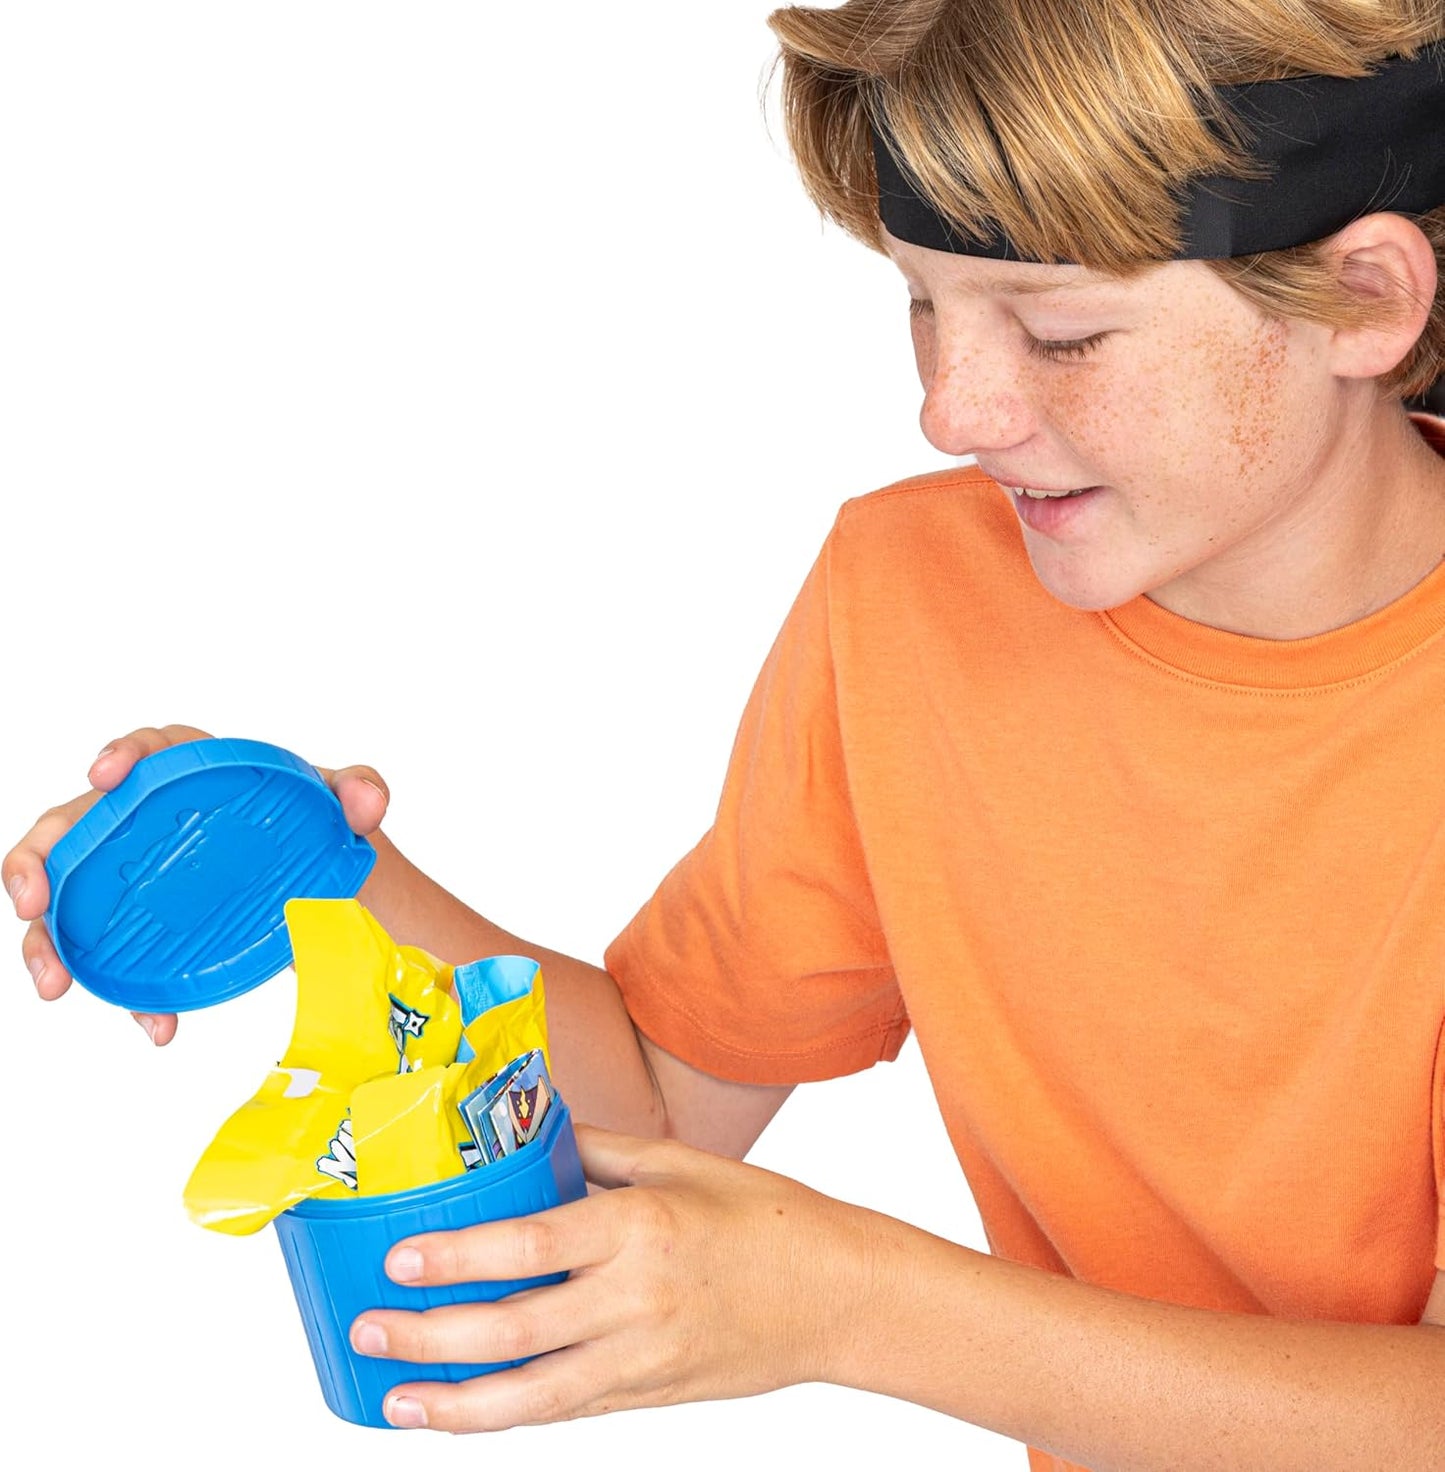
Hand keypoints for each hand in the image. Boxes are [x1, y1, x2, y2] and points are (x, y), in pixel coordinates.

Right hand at [4, 723, 390, 1043]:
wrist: (333, 888)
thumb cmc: (321, 829)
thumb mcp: (347, 805)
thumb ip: (362, 791)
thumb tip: (366, 801)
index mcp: (195, 772)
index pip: (149, 750)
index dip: (119, 754)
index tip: (104, 776)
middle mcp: (150, 820)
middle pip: (72, 828)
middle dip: (34, 862)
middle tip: (30, 902)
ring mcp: (139, 877)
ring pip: (69, 899)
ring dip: (48, 940)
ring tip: (55, 983)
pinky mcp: (148, 928)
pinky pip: (116, 956)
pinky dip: (126, 994)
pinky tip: (157, 1022)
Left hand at [349, 1125, 870, 1430]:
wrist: (836, 1295)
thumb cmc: (764, 1218)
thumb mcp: (682, 1163)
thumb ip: (600, 1150)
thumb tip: (534, 1127)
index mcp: (642, 1226)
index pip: (530, 1246)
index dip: (458, 1257)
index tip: (399, 1260)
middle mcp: (636, 1298)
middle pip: (514, 1329)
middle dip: (430, 1336)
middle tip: (369, 1330)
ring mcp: (643, 1357)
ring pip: (532, 1397)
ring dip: (455, 1405)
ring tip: (394, 1398)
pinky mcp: (650, 1395)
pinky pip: (568, 1412)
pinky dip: (510, 1417)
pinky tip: (466, 1412)